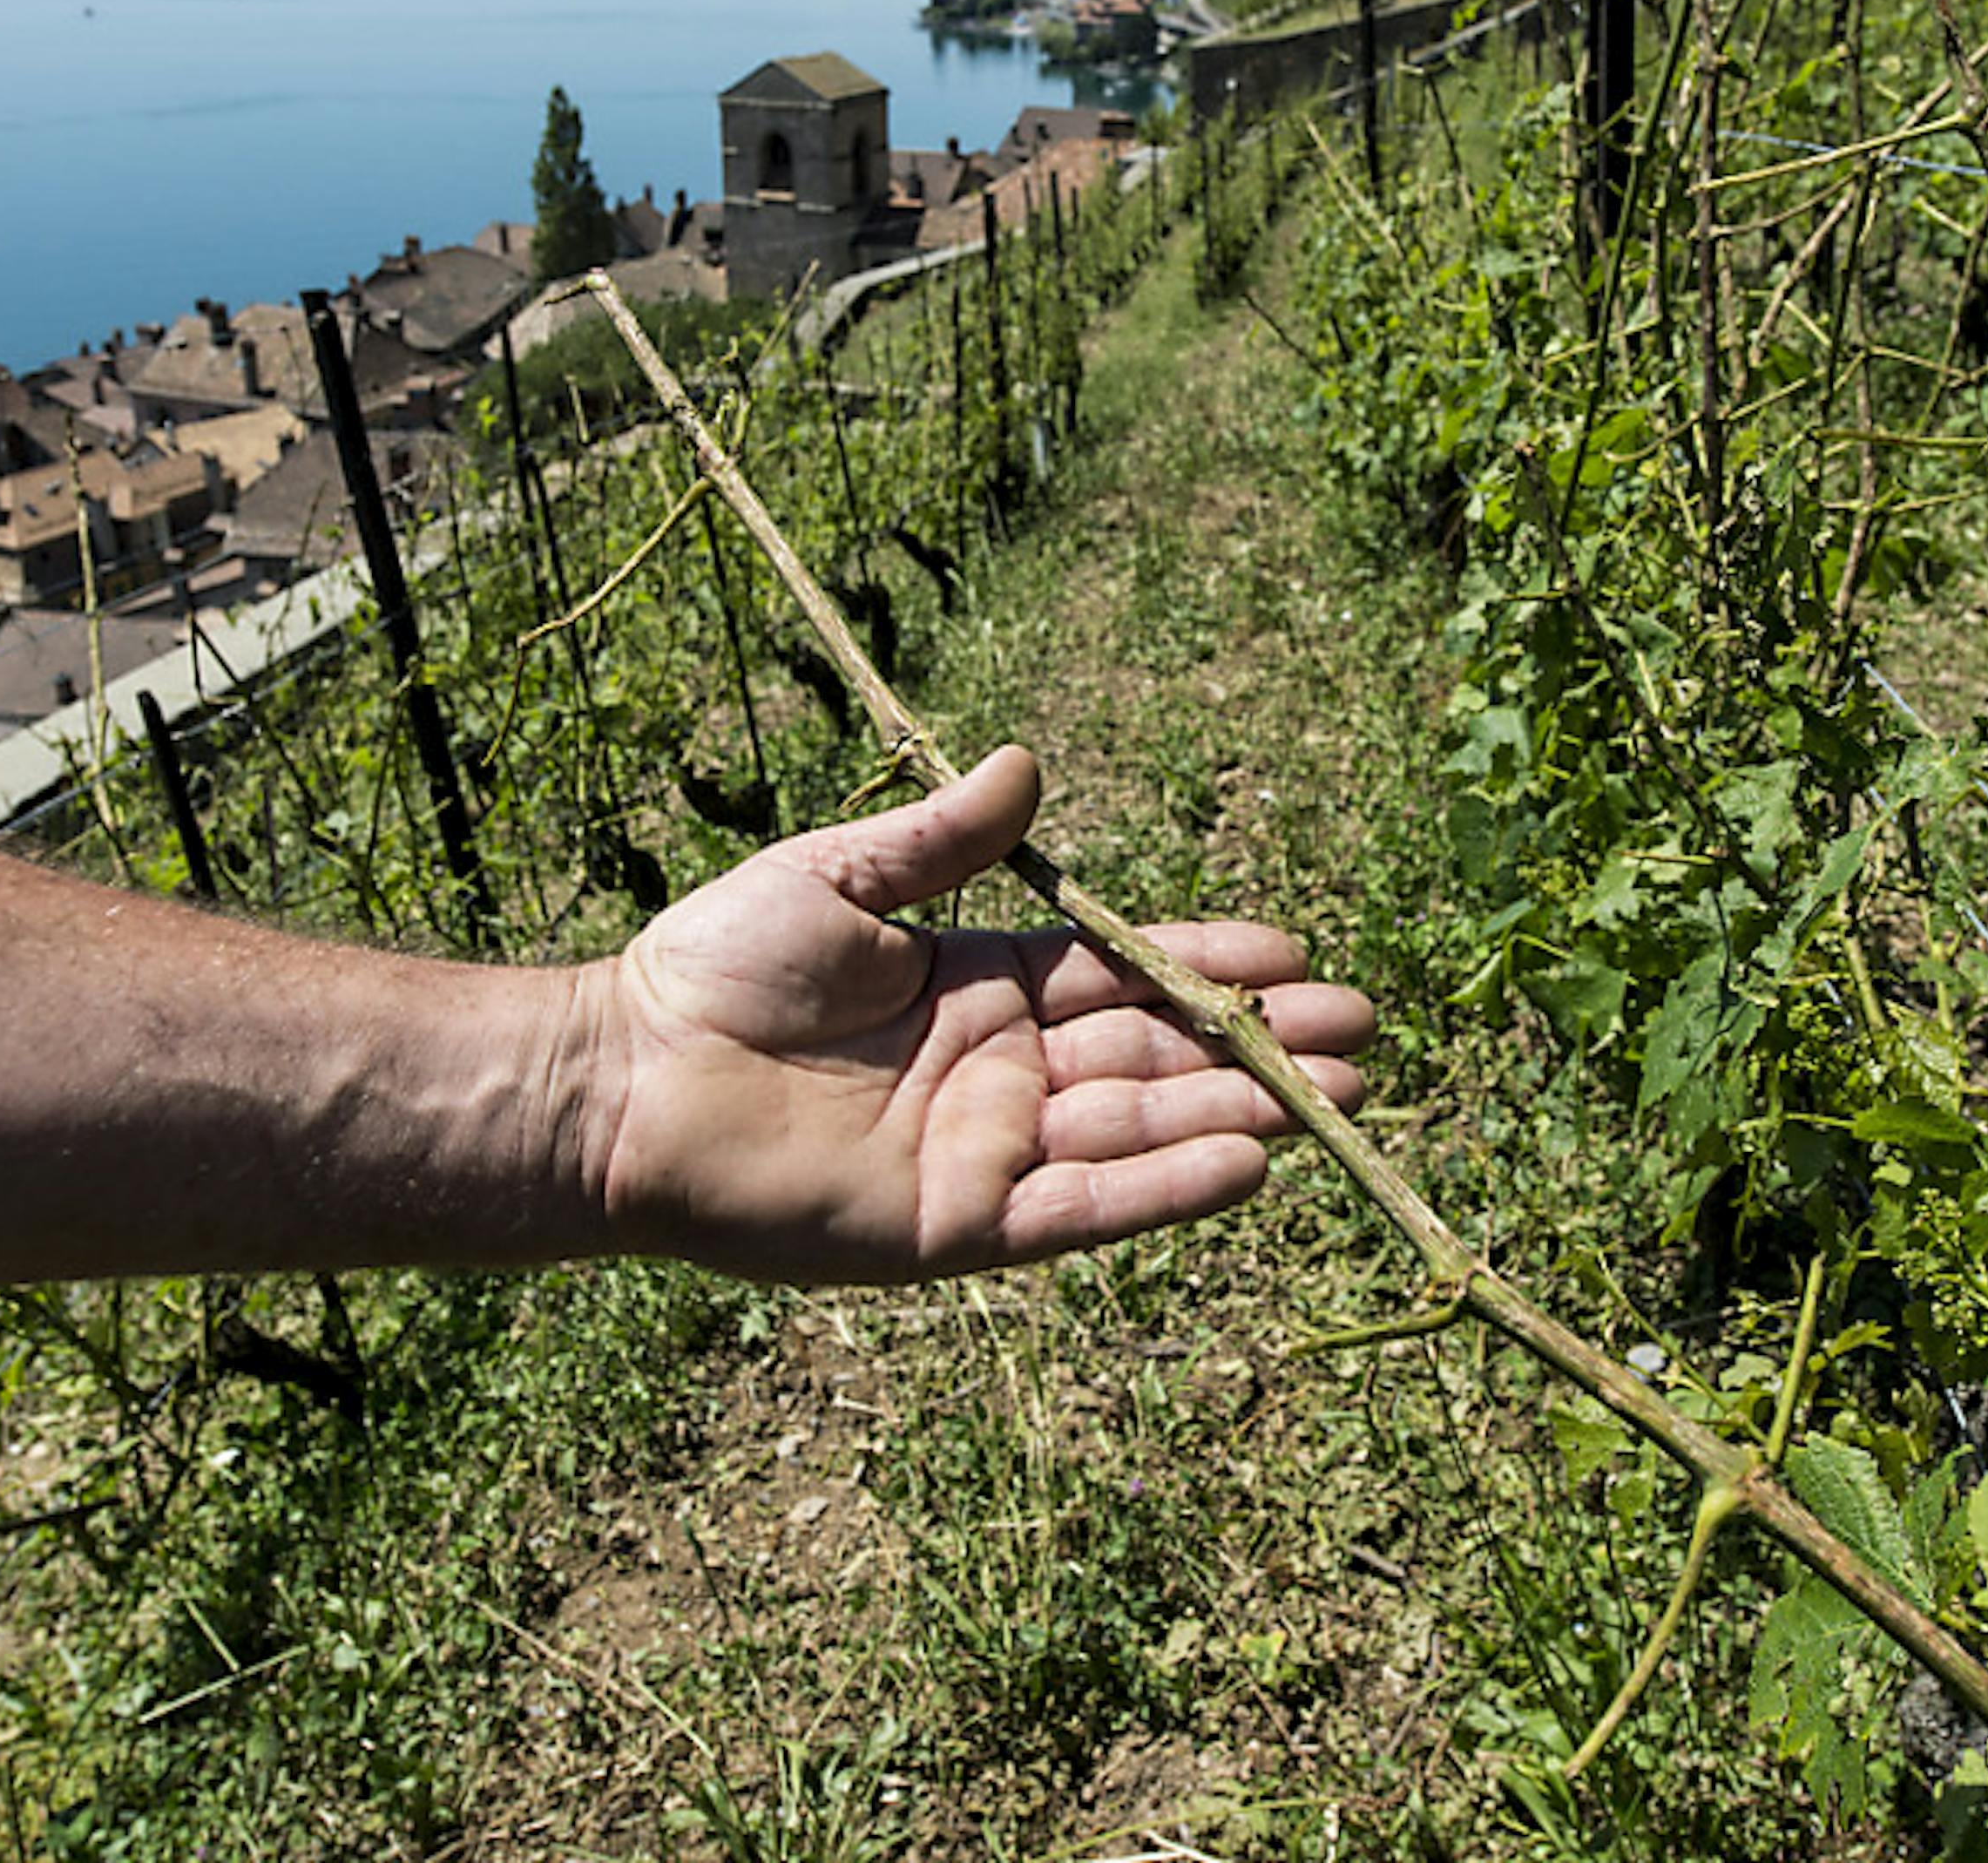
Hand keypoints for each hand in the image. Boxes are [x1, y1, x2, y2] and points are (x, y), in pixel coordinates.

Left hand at [577, 746, 1373, 1282]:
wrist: (625, 1083)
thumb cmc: (713, 970)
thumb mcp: (837, 880)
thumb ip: (941, 841)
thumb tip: (1031, 763)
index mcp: (978, 986)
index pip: (1122, 971)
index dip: (1208, 965)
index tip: (1297, 955)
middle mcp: (999, 1071)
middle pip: (1154, 1054)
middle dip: (1257, 1044)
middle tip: (1363, 1034)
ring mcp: (986, 1152)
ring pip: (1139, 1129)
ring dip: (1238, 1113)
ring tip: (1339, 1098)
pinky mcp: (960, 1226)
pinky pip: (1084, 1207)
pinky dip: (1165, 1187)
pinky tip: (1249, 1161)